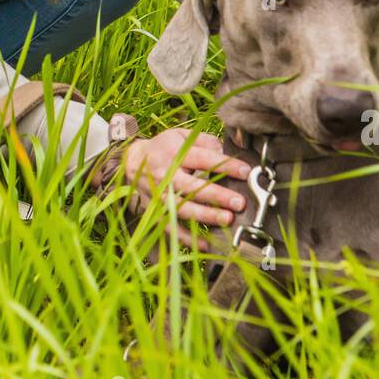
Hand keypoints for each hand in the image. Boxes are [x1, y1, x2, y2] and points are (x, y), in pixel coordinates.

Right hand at [124, 128, 251, 250]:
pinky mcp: (155, 211)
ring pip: (182, 208)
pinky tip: (207, 243)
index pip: (204, 159)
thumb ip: (206, 142)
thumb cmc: (164, 148)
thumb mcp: (182, 135)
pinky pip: (171, 228)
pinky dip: (187, 237)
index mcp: (175, 153)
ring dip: (206, 216)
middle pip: (193, 186)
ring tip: (227, 219)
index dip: (226, 165)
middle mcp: (165, 175)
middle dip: (217, 195)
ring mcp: (159, 195)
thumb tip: (226, 152)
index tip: (246, 172)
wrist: (133, 162)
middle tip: (239, 202)